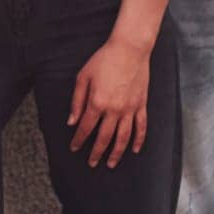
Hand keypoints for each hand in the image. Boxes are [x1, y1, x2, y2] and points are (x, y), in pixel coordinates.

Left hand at [69, 36, 150, 167]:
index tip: (74, 148)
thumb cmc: (103, 60)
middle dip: (96, 152)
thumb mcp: (83, 77)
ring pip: (123, 137)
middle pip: (104, 137)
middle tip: (91, 163)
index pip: (86, 127)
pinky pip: (141, 127)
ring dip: (117, 153)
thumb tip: (72, 121)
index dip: (79, 139)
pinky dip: (138, 140)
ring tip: (110, 163)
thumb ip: (77, 101)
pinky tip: (134, 149)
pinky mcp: (141, 106)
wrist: (129, 50)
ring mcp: (130, 109)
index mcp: (97, 102)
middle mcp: (114, 110)